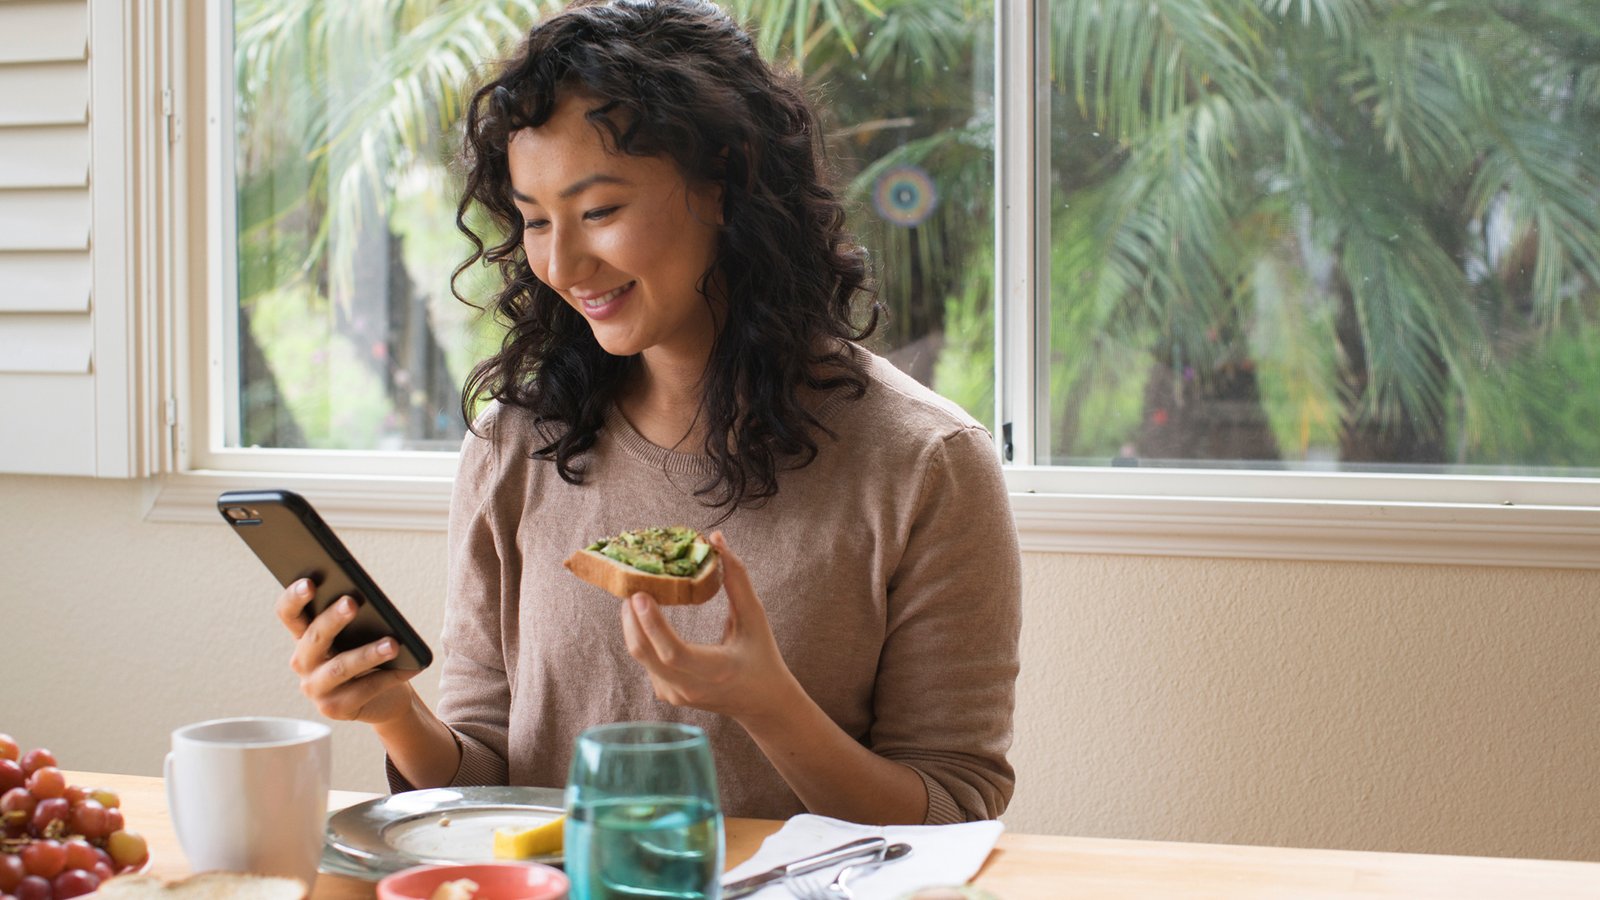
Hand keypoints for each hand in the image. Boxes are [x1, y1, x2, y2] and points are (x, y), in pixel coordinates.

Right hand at [276, 579, 419, 724]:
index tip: (309, 582)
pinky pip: (365, 689)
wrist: (386, 699)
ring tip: (393, 643)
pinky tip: (411, 666)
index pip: (289, 614)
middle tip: (352, 602)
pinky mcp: (335, 709)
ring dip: (368, 654)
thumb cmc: (371, 658)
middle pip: (313, 638)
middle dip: (333, 619)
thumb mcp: (360, 636)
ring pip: (340, 667)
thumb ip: (355, 620)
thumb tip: (364, 600)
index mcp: (305, 637)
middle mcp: (303, 663)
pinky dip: (391, 676)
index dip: (294, 599)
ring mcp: (316, 689)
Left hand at [619, 532, 802, 725]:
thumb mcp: (754, 617)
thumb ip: (736, 578)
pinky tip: (646, 617)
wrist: (762, 702)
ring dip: (634, 625)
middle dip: (632, 617)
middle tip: (631, 585)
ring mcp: (675, 694)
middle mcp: (690, 687)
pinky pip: (646, 662)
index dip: (653, 624)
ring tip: (636, 596)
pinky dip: (642, 637)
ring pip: (641, 656)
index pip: (672, 651)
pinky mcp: (667, 694)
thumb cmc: (761, 656)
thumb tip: (716, 540)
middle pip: (645, 652)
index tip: (640, 595)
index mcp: (715, 670)